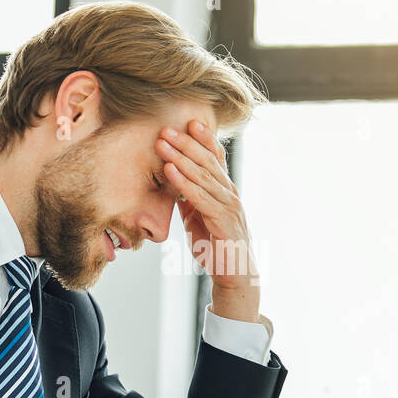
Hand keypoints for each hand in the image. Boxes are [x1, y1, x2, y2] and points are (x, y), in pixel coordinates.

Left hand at [156, 120, 260, 323]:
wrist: (234, 275)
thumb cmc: (216, 246)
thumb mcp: (198, 218)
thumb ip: (190, 199)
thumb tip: (175, 184)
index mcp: (226, 190)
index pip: (216, 159)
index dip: (204, 139)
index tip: (189, 122)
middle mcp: (230, 194)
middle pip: (208, 162)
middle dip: (186, 143)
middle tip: (167, 128)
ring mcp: (229, 206)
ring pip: (203, 176)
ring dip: (181, 157)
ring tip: (163, 143)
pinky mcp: (223, 221)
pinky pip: (200, 197)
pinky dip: (183, 182)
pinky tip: (170, 171)